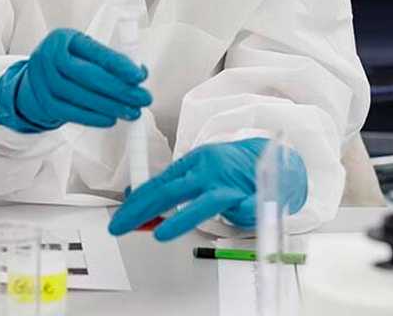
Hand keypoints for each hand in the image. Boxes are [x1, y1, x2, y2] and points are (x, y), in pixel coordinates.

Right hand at [0, 28, 150, 132]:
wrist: (36, 78)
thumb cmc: (68, 63)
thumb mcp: (83, 52)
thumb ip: (108, 60)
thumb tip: (138, 74)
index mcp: (64, 38)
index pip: (95, 52)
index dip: (119, 65)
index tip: (139, 76)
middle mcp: (49, 55)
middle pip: (87, 75)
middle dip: (119, 89)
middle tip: (142, 98)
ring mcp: (42, 80)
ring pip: (79, 95)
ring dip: (109, 106)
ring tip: (131, 112)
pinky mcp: (43, 101)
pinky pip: (69, 112)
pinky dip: (92, 118)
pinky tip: (109, 119)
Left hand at [108, 137, 307, 240]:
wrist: (272, 158)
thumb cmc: (229, 169)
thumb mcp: (198, 171)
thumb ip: (172, 187)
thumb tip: (137, 200)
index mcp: (193, 162)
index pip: (158, 183)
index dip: (136, 201)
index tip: (120, 218)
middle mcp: (208, 171)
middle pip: (171, 191)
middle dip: (143, 210)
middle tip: (122, 226)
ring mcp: (230, 186)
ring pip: (204, 203)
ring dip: (181, 220)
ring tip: (160, 235)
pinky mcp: (252, 198)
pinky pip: (244, 209)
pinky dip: (239, 215)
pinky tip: (232, 218)